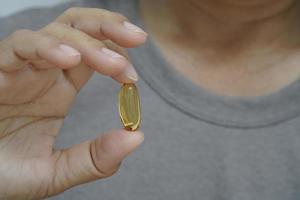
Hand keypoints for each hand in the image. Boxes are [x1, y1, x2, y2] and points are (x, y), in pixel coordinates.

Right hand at [0, 7, 146, 199]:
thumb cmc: (4, 173)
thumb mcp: (56, 172)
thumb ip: (95, 159)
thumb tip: (136, 138)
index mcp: (59, 88)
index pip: (95, 54)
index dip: (117, 56)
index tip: (133, 78)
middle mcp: (42, 71)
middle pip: (79, 29)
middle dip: (110, 27)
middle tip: (138, 37)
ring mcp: (19, 68)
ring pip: (56, 31)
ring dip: (89, 41)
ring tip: (113, 64)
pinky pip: (20, 45)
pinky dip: (47, 47)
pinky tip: (70, 59)